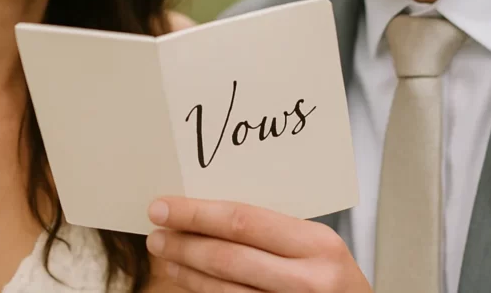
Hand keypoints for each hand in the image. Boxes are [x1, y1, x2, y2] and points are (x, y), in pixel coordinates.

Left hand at [145, 196, 370, 292]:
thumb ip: (276, 230)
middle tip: (155, 231)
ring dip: (187, 271)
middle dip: (184, 242)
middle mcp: (308, 280)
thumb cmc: (335, 279)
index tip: (163, 206)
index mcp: (318, 244)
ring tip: (164, 254)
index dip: (197, 213)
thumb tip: (211, 209)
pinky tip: (187, 280)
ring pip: (224, 290)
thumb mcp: (320, 247)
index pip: (244, 221)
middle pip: (228, 257)